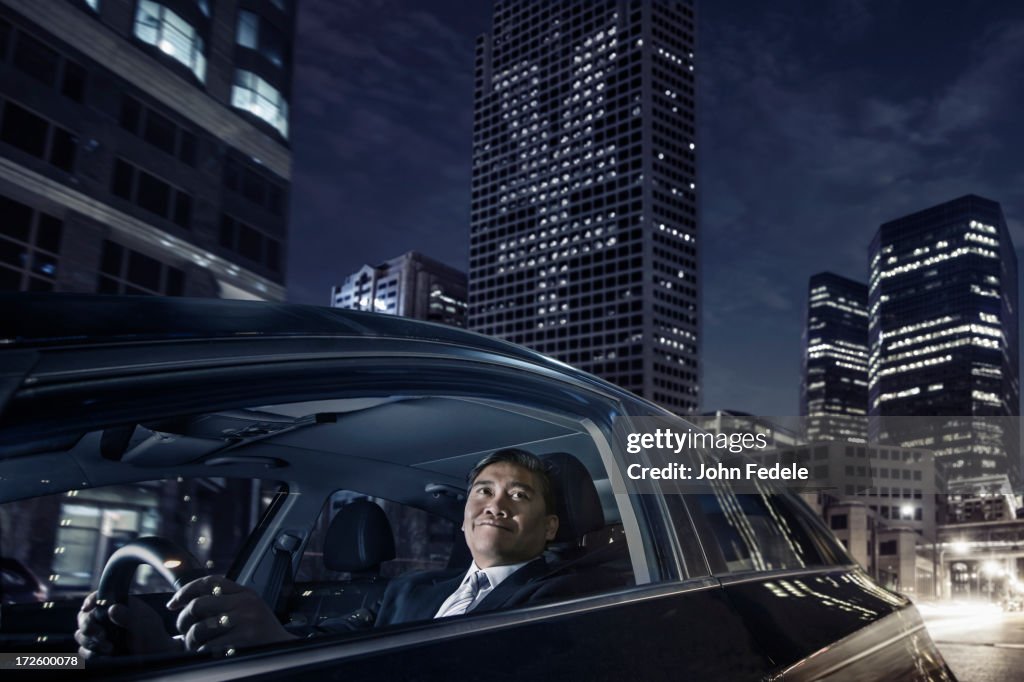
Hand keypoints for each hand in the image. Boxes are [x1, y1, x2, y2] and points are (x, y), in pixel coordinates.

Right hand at [75, 591, 177, 657]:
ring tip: (110, 648)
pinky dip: (92, 654)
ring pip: (81, 635)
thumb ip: (129, 616)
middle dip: (88, 626)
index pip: (99, 597)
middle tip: (102, 635)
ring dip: (91, 642)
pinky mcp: (96, 649)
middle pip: (84, 617)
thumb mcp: (146, 625)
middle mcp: (106, 618)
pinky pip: (84, 651)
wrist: (154, 657)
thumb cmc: (152, 636)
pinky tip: (106, 657)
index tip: (88, 608)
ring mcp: (100, 634)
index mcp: (119, 605)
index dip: (90, 600)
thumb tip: (112, 608)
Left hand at [166, 576, 296, 653]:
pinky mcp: (244, 639)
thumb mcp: (250, 608)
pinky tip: (205, 653)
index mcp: (244, 593)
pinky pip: (210, 646)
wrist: (286, 649)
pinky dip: (202, 652)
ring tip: (192, 646)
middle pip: (199, 605)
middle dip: (183, 619)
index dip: (186, 591)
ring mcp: (245, 621)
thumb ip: (227, 601)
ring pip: (200, 628)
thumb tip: (188, 606)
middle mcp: (244, 603)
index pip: (209, 582)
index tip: (174, 603)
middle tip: (182, 630)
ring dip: (190, 640)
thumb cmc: (263, 632)